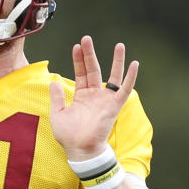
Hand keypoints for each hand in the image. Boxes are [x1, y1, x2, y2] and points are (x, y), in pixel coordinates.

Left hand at [49, 35, 138, 161]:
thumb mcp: (57, 114)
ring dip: (116, 61)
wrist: (80, 150)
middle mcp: (94, 95)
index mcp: (81, 96)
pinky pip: (124, 89)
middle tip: (87, 38)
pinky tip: (134, 64)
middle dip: (90, 54)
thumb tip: (53, 81)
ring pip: (113, 76)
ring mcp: (105, 99)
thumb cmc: (69, 136)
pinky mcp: (114, 106)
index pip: (81, 73)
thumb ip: (57, 98)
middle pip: (94, 69)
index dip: (78, 59)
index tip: (76, 46)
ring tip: (119, 45)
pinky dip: (130, 77)